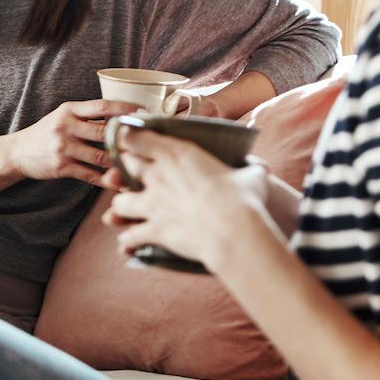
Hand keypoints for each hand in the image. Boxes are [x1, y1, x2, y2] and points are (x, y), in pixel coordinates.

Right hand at [8, 99, 139, 186]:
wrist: (17, 153)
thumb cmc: (45, 133)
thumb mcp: (62, 116)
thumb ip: (86, 115)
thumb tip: (120, 113)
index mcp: (69, 110)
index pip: (102, 106)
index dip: (125, 108)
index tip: (143, 111)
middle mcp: (66, 127)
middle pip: (105, 132)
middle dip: (127, 138)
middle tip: (147, 141)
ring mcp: (63, 148)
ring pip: (101, 156)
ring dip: (120, 162)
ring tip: (138, 164)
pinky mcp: (62, 167)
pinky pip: (90, 174)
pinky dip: (106, 179)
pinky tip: (119, 181)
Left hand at [101, 128, 275, 269]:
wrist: (235, 232)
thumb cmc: (245, 199)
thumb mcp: (253, 175)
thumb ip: (251, 168)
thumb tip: (261, 168)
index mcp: (177, 153)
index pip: (137, 136)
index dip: (129, 137)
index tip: (129, 139)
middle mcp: (158, 176)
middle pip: (124, 166)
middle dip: (123, 171)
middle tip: (129, 176)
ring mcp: (152, 204)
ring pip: (119, 203)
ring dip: (121, 208)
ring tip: (128, 212)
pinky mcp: (154, 230)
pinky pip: (130, 236)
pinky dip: (128, 241)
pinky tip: (128, 244)